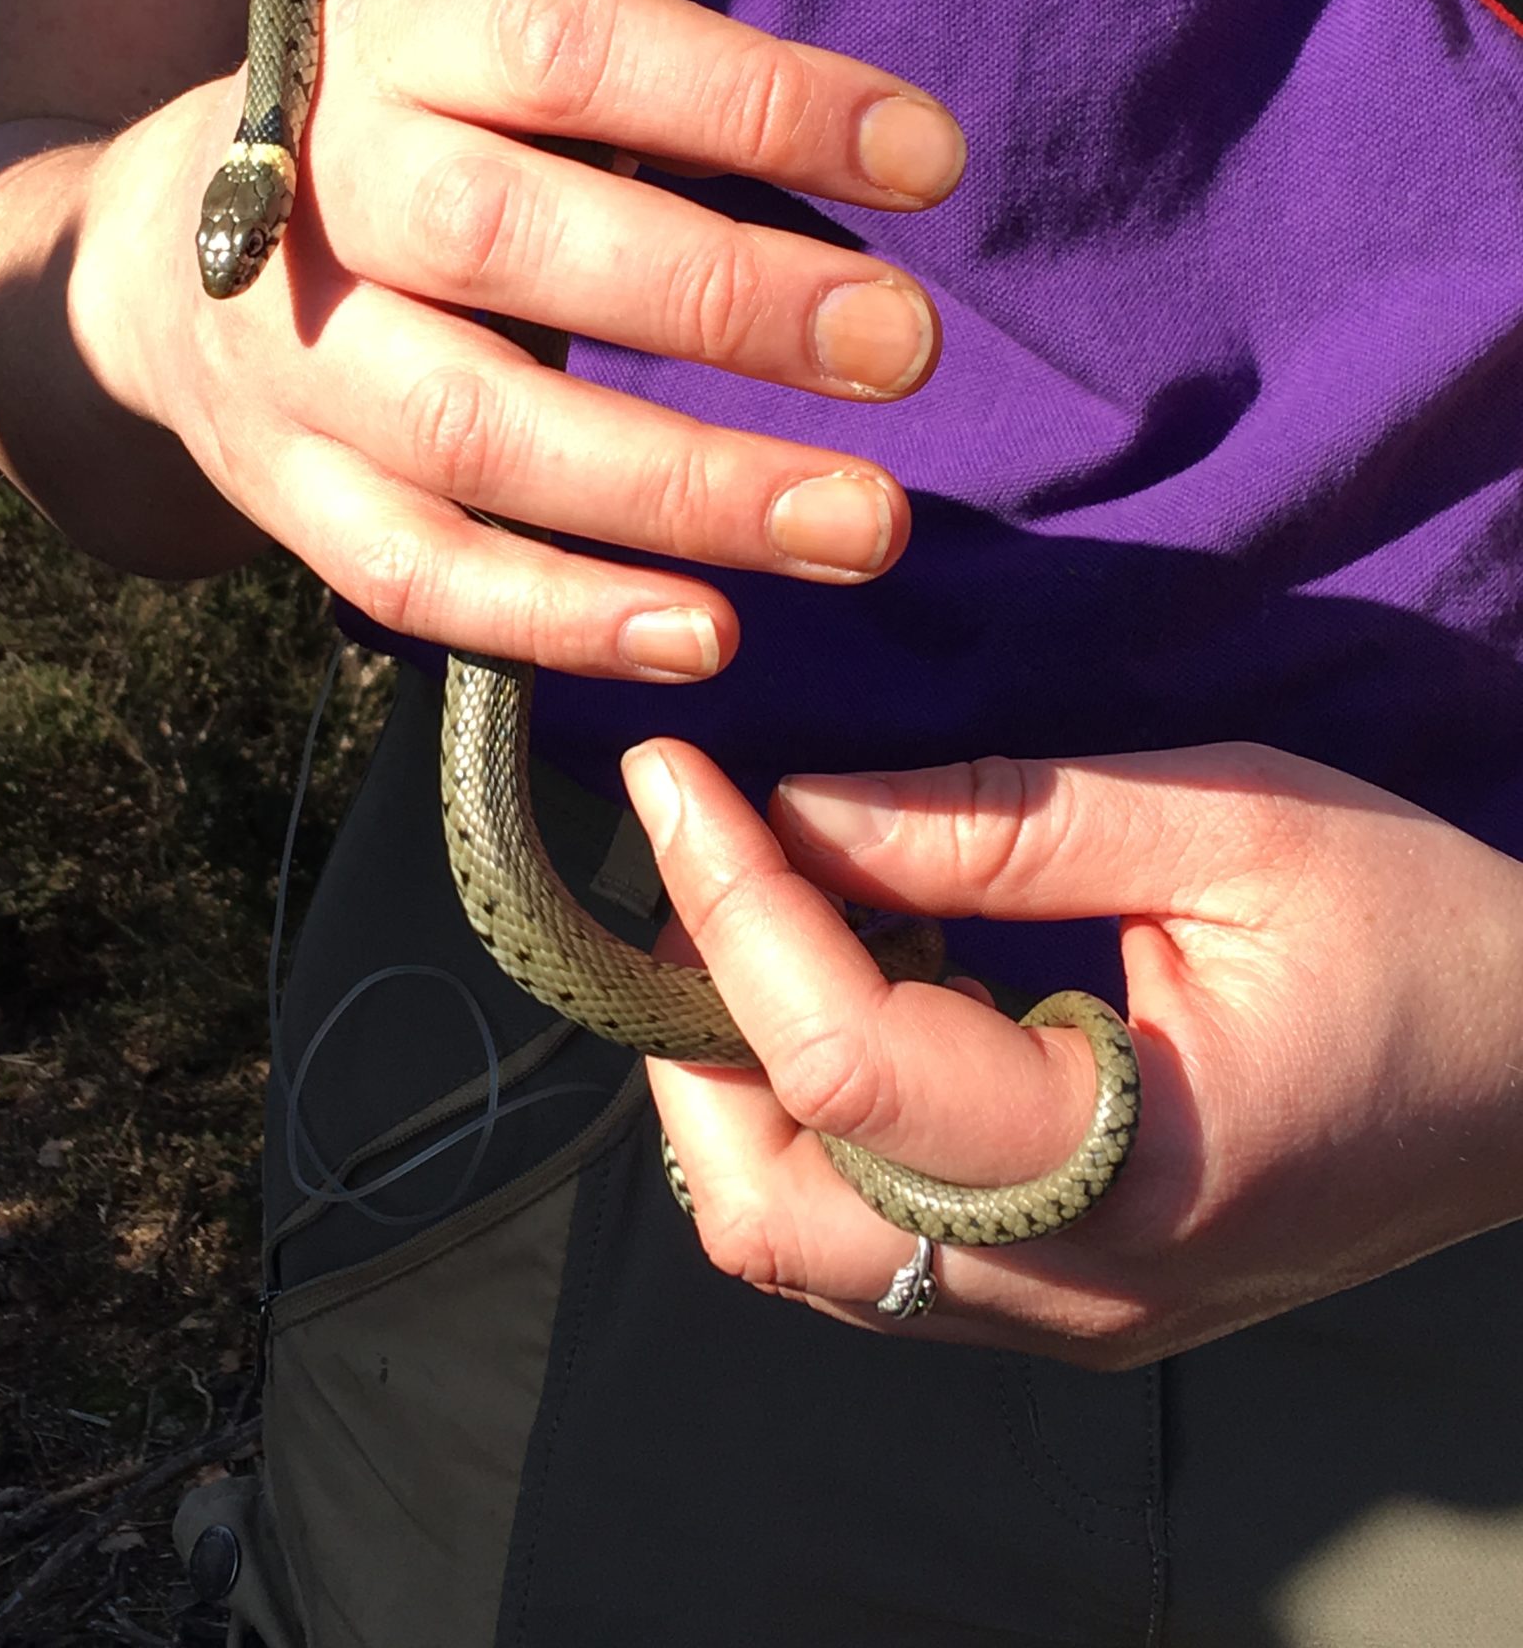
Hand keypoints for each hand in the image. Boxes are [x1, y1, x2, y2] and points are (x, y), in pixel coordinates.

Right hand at [93, 0, 964, 675]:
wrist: (149, 245)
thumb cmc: (402, 125)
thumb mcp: (478, 37)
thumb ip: (633, 87)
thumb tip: (880, 167)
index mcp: (386, 29)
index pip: (572, 48)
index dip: (752, 102)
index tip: (928, 162)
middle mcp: (316, 184)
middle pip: (508, 242)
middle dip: (725, 301)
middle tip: (906, 347)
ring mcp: (286, 352)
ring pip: (476, 432)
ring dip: (680, 489)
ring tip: (858, 525)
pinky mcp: (277, 486)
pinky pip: (414, 572)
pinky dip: (563, 615)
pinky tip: (706, 636)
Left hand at [621, 733, 1522, 1365]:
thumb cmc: (1420, 929)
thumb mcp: (1234, 823)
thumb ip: (1004, 817)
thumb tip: (798, 802)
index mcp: (1137, 1170)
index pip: (843, 1063)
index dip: (729, 904)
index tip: (670, 773)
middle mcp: (1078, 1287)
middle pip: (771, 1213)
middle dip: (689, 1030)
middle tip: (706, 865)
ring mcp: (1066, 1317)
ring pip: (798, 1248)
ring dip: (732, 1084)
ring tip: (764, 919)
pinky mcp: (1062, 1303)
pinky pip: (865, 1243)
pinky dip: (805, 1119)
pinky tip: (848, 986)